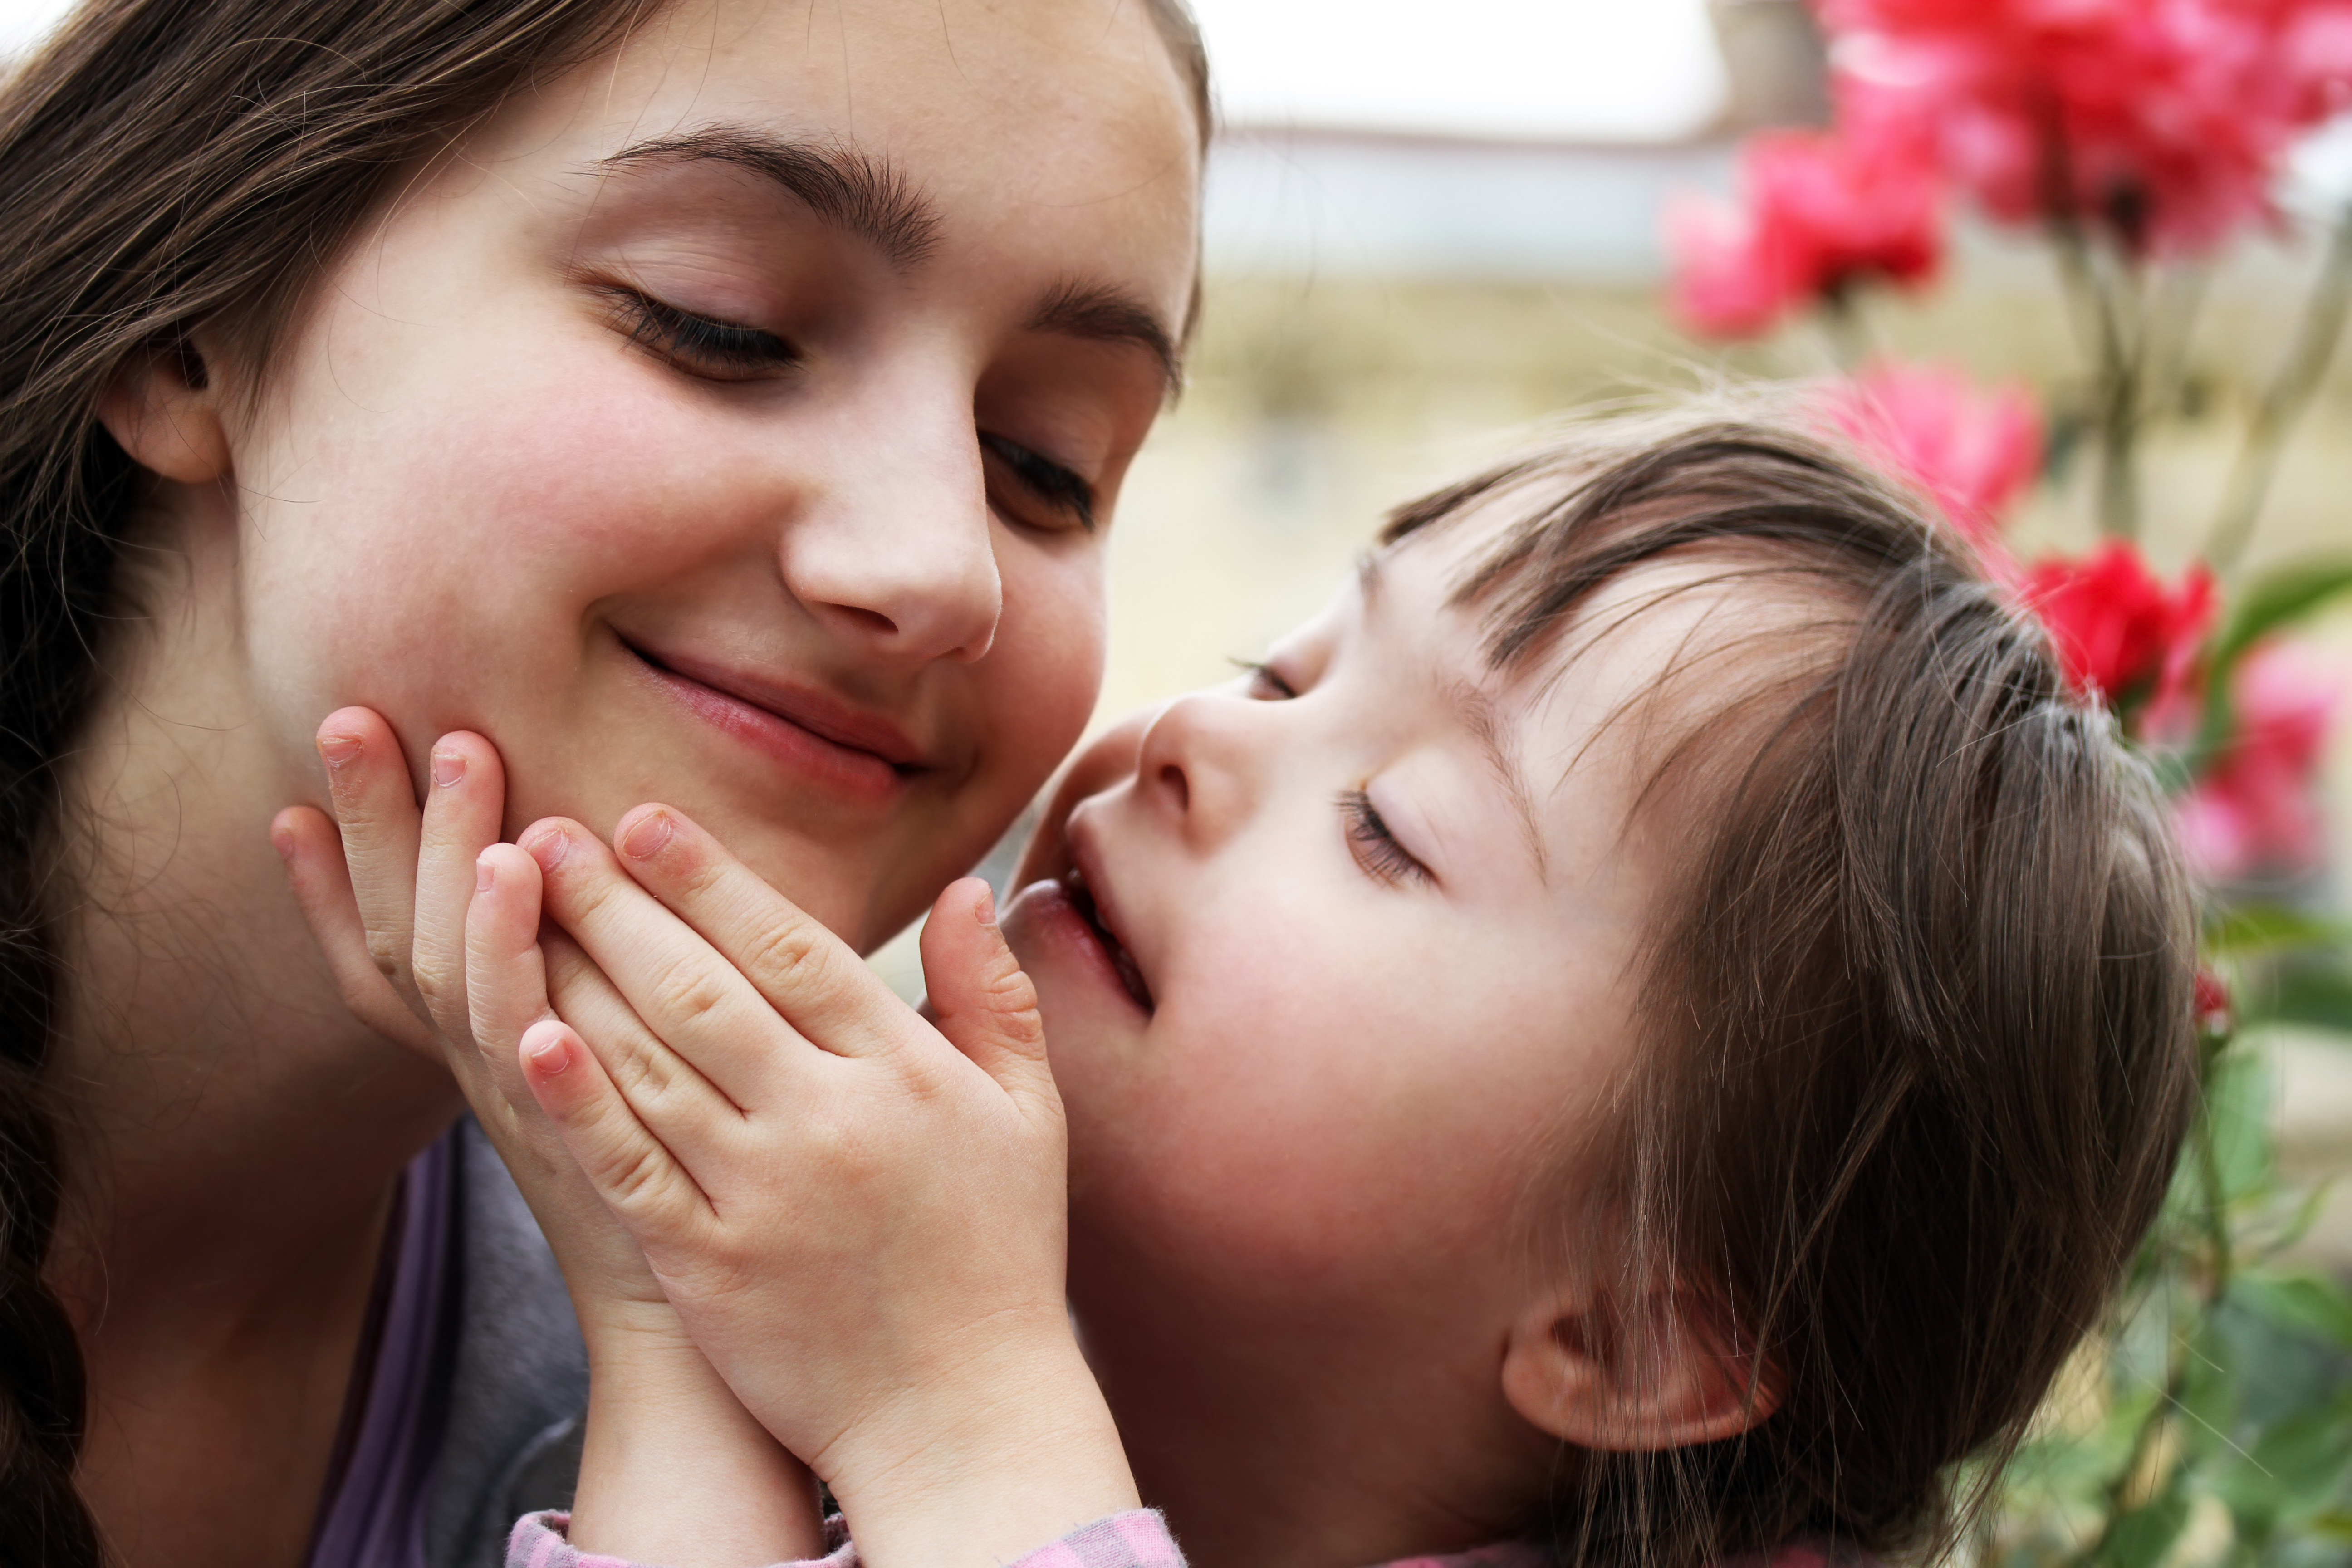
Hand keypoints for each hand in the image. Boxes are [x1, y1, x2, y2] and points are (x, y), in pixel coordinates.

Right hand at [273, 711, 663, 1321]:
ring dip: (449, 862)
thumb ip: (597, 975)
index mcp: (489, 1049)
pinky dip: (513, 957)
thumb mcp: (615, 1060)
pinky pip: (531, 1034)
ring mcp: (526, 1099)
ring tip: (454, 759)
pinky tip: (514, 875)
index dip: (330, 880)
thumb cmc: (680, 1178)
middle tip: (354, 717)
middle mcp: (488, 1070)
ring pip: (459, 970)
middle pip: (402, 934)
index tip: (288, 794)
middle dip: (373, 827)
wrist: (694, 1319)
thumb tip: (595, 871)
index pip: (384, 954)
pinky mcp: (581, 1129)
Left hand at [512, 804, 1137, 1567]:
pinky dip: (576, 1097)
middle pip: (702, 988)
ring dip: (572, 973)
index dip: (710, 877)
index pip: (793, 948)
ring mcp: (761, 1194)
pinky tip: (526, 1033)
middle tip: (547, 831)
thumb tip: (964, 887)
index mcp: (902, 1074)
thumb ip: (990, 995)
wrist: (962, 1414)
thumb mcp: (1028, 1114)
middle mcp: (827, 1121)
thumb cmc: (998, 1254)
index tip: (642, 816)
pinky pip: (627, 1164)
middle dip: (616, 902)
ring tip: (513, 906)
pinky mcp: (707, 1264)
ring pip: (649, 1062)